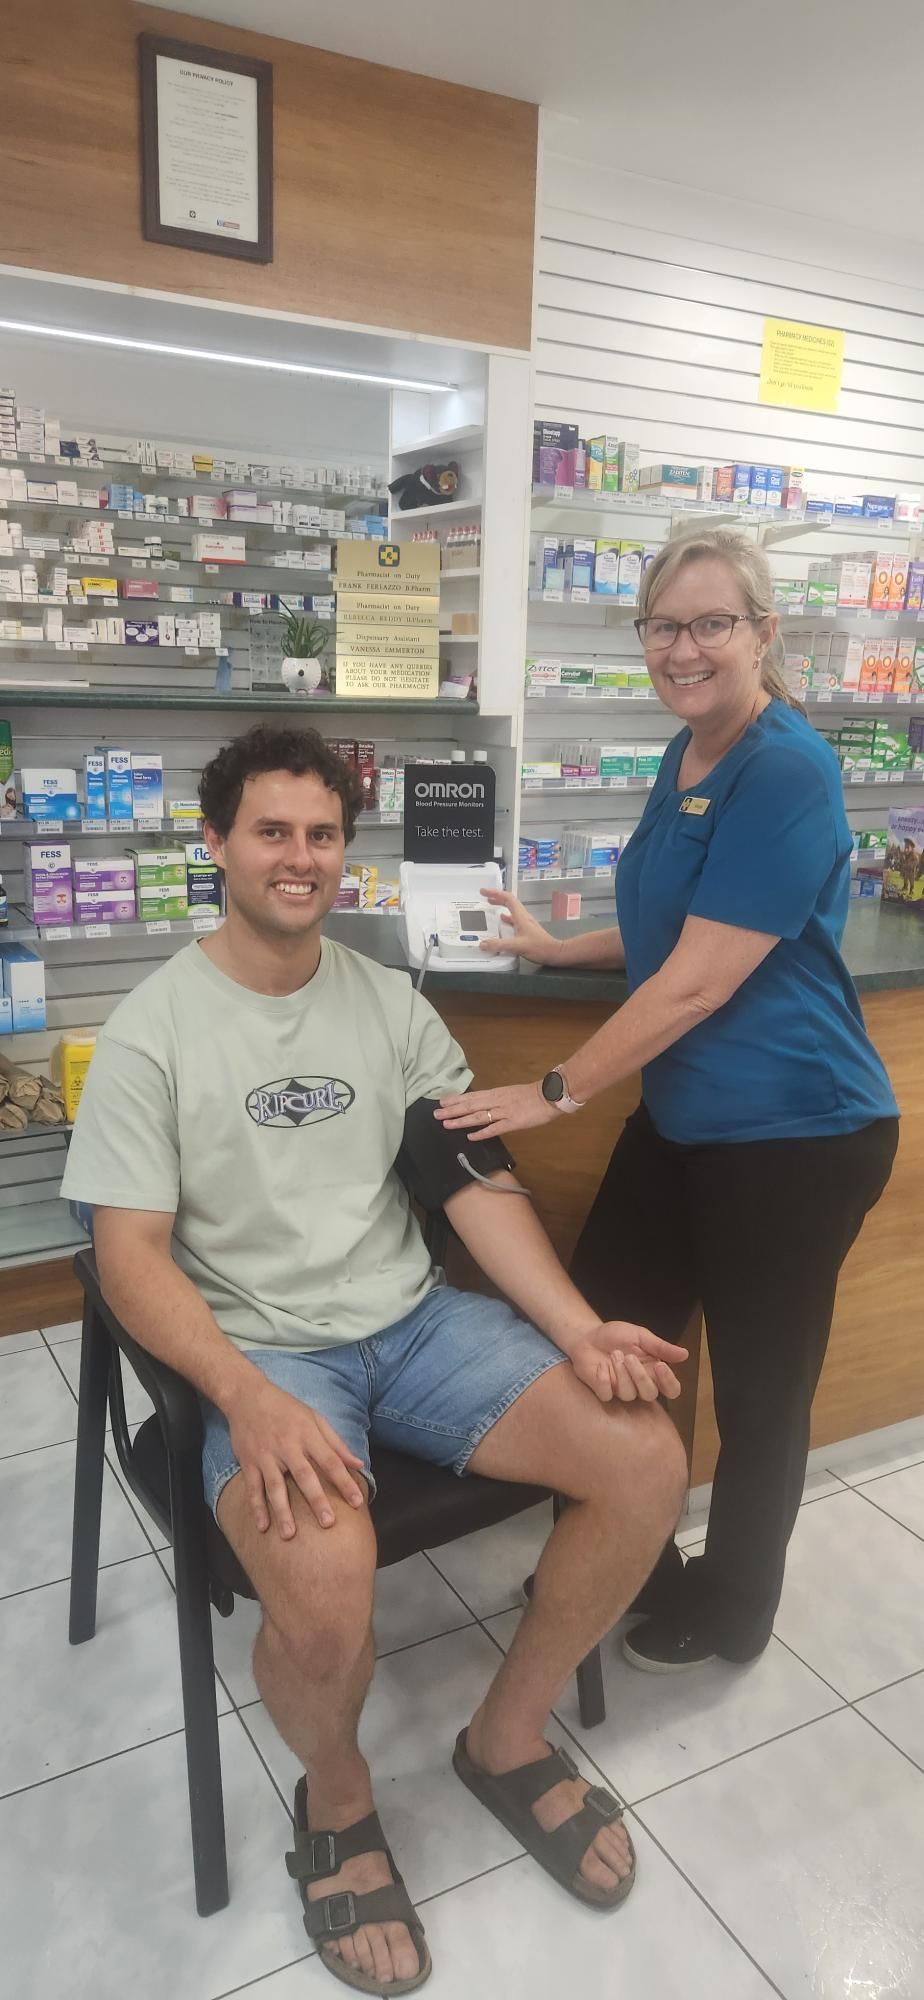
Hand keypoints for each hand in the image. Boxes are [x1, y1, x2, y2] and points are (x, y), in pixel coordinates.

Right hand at [225, 1375, 366, 1538]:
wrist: (247, 1396)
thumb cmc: (286, 1408)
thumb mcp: (315, 1418)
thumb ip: (336, 1443)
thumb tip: (358, 1464)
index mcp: (308, 1435)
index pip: (331, 1461)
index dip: (345, 1482)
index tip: (358, 1501)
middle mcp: (288, 1446)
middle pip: (304, 1476)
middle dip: (316, 1500)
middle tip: (327, 1523)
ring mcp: (266, 1456)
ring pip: (275, 1487)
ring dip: (282, 1511)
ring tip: (289, 1534)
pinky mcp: (249, 1462)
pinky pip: (253, 1488)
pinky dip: (256, 1508)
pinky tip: (263, 1527)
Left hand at [436, 1079, 557, 1138]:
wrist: (550, 1095)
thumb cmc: (532, 1095)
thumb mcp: (510, 1093)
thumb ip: (496, 1099)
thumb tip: (482, 1105)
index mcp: (496, 1093)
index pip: (471, 1096)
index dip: (455, 1099)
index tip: (441, 1101)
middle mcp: (496, 1101)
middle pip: (470, 1105)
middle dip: (452, 1110)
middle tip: (435, 1114)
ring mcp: (504, 1111)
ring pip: (478, 1116)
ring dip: (461, 1120)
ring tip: (446, 1124)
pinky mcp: (513, 1122)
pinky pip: (494, 1128)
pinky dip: (482, 1133)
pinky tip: (470, 1137)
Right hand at [479, 889, 561, 964]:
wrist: (554, 953)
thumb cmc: (539, 947)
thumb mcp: (516, 946)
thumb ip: (499, 945)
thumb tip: (482, 944)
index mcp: (520, 916)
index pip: (507, 898)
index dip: (495, 893)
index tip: (484, 892)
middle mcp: (523, 917)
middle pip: (509, 901)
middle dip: (496, 897)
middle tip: (485, 897)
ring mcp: (525, 923)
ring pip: (511, 909)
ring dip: (501, 906)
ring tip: (491, 906)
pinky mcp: (526, 929)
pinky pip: (513, 919)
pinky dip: (505, 918)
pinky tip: (501, 921)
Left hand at [568, 1322, 688, 1404]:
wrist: (588, 1335)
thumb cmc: (615, 1335)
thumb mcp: (639, 1336)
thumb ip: (660, 1347)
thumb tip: (685, 1354)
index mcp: (652, 1371)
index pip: (670, 1389)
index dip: (669, 1382)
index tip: (660, 1366)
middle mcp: (639, 1383)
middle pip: (650, 1394)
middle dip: (640, 1376)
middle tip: (629, 1357)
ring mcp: (620, 1390)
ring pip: (629, 1394)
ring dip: (621, 1373)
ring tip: (614, 1355)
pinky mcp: (602, 1391)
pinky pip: (607, 1394)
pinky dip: (604, 1379)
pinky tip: (601, 1366)